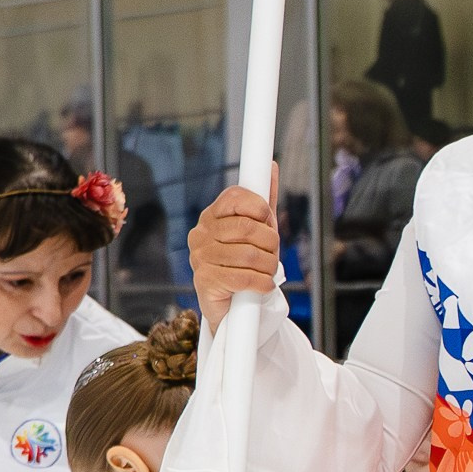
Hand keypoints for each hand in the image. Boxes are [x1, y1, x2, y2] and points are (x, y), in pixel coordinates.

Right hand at [187, 185, 280, 331]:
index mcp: (212, 215)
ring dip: (268, 266)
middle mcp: (201, 233)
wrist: (231, 304)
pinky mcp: (204, 280)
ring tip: (268, 272)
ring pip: (249, 254)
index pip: (235, 197)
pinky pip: (243, 277)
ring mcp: (199, 257)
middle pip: (247, 227)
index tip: (267, 221)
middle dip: (270, 242)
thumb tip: (270, 166)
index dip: (259, 209)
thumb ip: (263, 200)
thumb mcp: (257, 229)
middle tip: (273, 253)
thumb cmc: (244, 262)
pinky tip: (263, 285)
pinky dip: (262, 283)